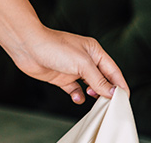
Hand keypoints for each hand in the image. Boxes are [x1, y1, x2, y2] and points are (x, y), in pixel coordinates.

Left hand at [10, 27, 128, 103]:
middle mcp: (85, 60)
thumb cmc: (53, 47)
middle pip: (103, 80)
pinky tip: (77, 97)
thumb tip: (113, 93)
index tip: (124, 100)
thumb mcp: (82, 63)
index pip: (113, 71)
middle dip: (107, 92)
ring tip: (94, 99)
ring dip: (93, 95)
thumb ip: (99, 80)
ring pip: (90, 86)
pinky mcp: (61, 77)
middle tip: (109, 104)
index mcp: (94, 51)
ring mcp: (72, 69)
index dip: (120, 85)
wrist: (26, 46)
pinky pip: (75, 90)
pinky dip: (78, 96)